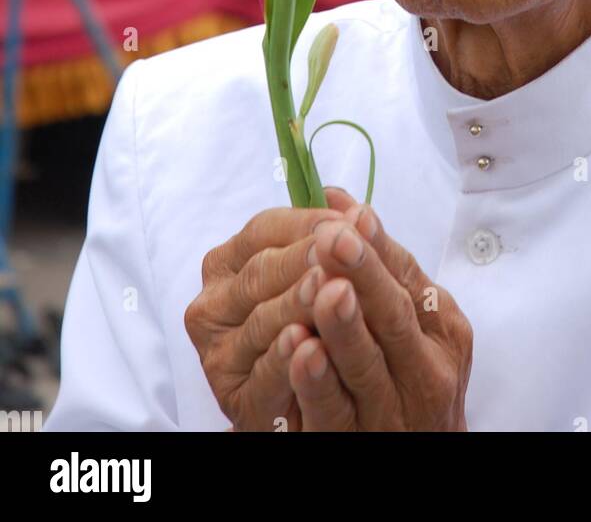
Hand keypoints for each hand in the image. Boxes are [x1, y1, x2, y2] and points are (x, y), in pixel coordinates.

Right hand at [184, 187, 354, 431]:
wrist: (308, 397)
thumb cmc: (313, 321)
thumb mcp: (321, 273)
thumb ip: (333, 239)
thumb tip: (357, 209)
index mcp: (228, 262)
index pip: (265, 229)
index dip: (307, 222)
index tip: (347, 221)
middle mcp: (214, 304)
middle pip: (261, 272)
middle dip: (304, 260)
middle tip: (341, 248)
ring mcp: (220, 354)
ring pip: (264, 322)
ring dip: (298, 305)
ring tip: (331, 290)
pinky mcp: (237, 400)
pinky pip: (265, 376)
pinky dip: (288, 360)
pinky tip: (311, 346)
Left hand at [283, 206, 472, 431]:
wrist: (419, 448)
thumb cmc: (411, 377)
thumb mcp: (416, 320)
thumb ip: (383, 263)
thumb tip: (339, 199)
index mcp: (442, 334)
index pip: (408, 282)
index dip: (378, 248)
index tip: (351, 217)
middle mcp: (424, 374)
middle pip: (393, 320)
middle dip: (363, 276)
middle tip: (334, 238)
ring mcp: (390, 414)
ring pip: (365, 369)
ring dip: (343, 328)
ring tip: (321, 289)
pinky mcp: (353, 445)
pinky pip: (334, 416)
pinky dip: (317, 384)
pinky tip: (299, 353)